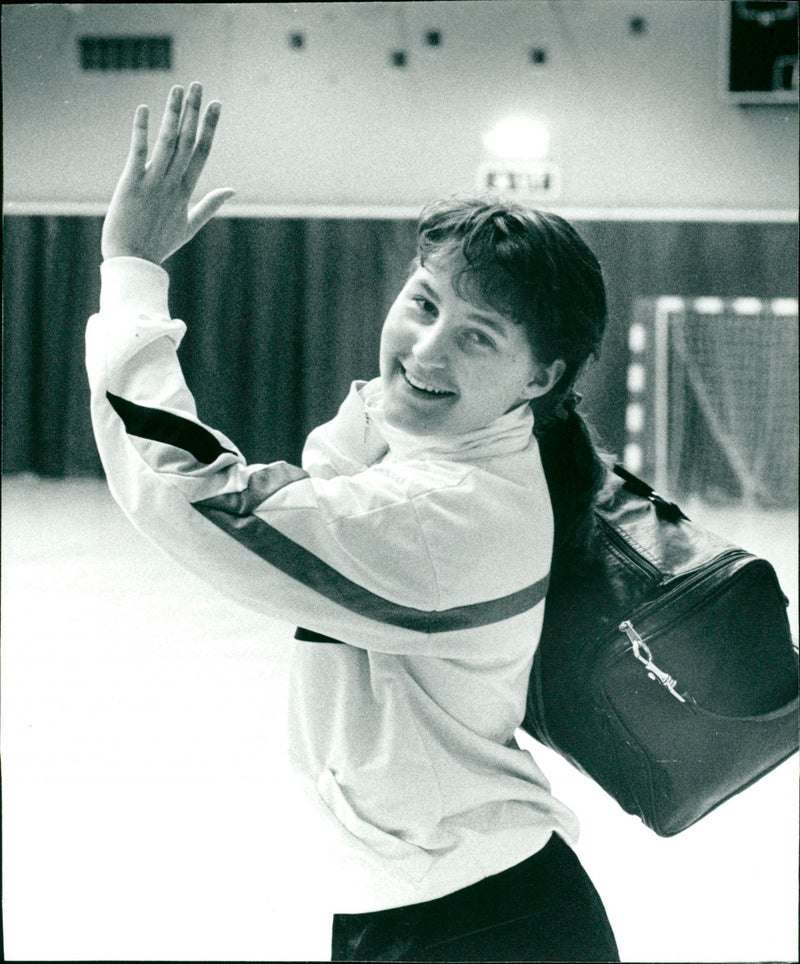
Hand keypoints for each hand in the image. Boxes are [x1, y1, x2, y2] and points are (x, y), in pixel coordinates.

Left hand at [101, 82, 234, 263]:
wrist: (133, 262)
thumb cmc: (159, 245)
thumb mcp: (190, 225)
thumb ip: (210, 205)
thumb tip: (232, 189)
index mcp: (186, 191)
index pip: (202, 152)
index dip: (210, 127)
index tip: (217, 104)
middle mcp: (172, 183)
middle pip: (187, 142)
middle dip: (194, 112)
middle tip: (199, 85)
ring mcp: (153, 182)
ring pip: (168, 142)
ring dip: (174, 114)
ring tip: (179, 89)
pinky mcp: (131, 183)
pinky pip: (138, 152)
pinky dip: (141, 131)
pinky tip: (143, 109)